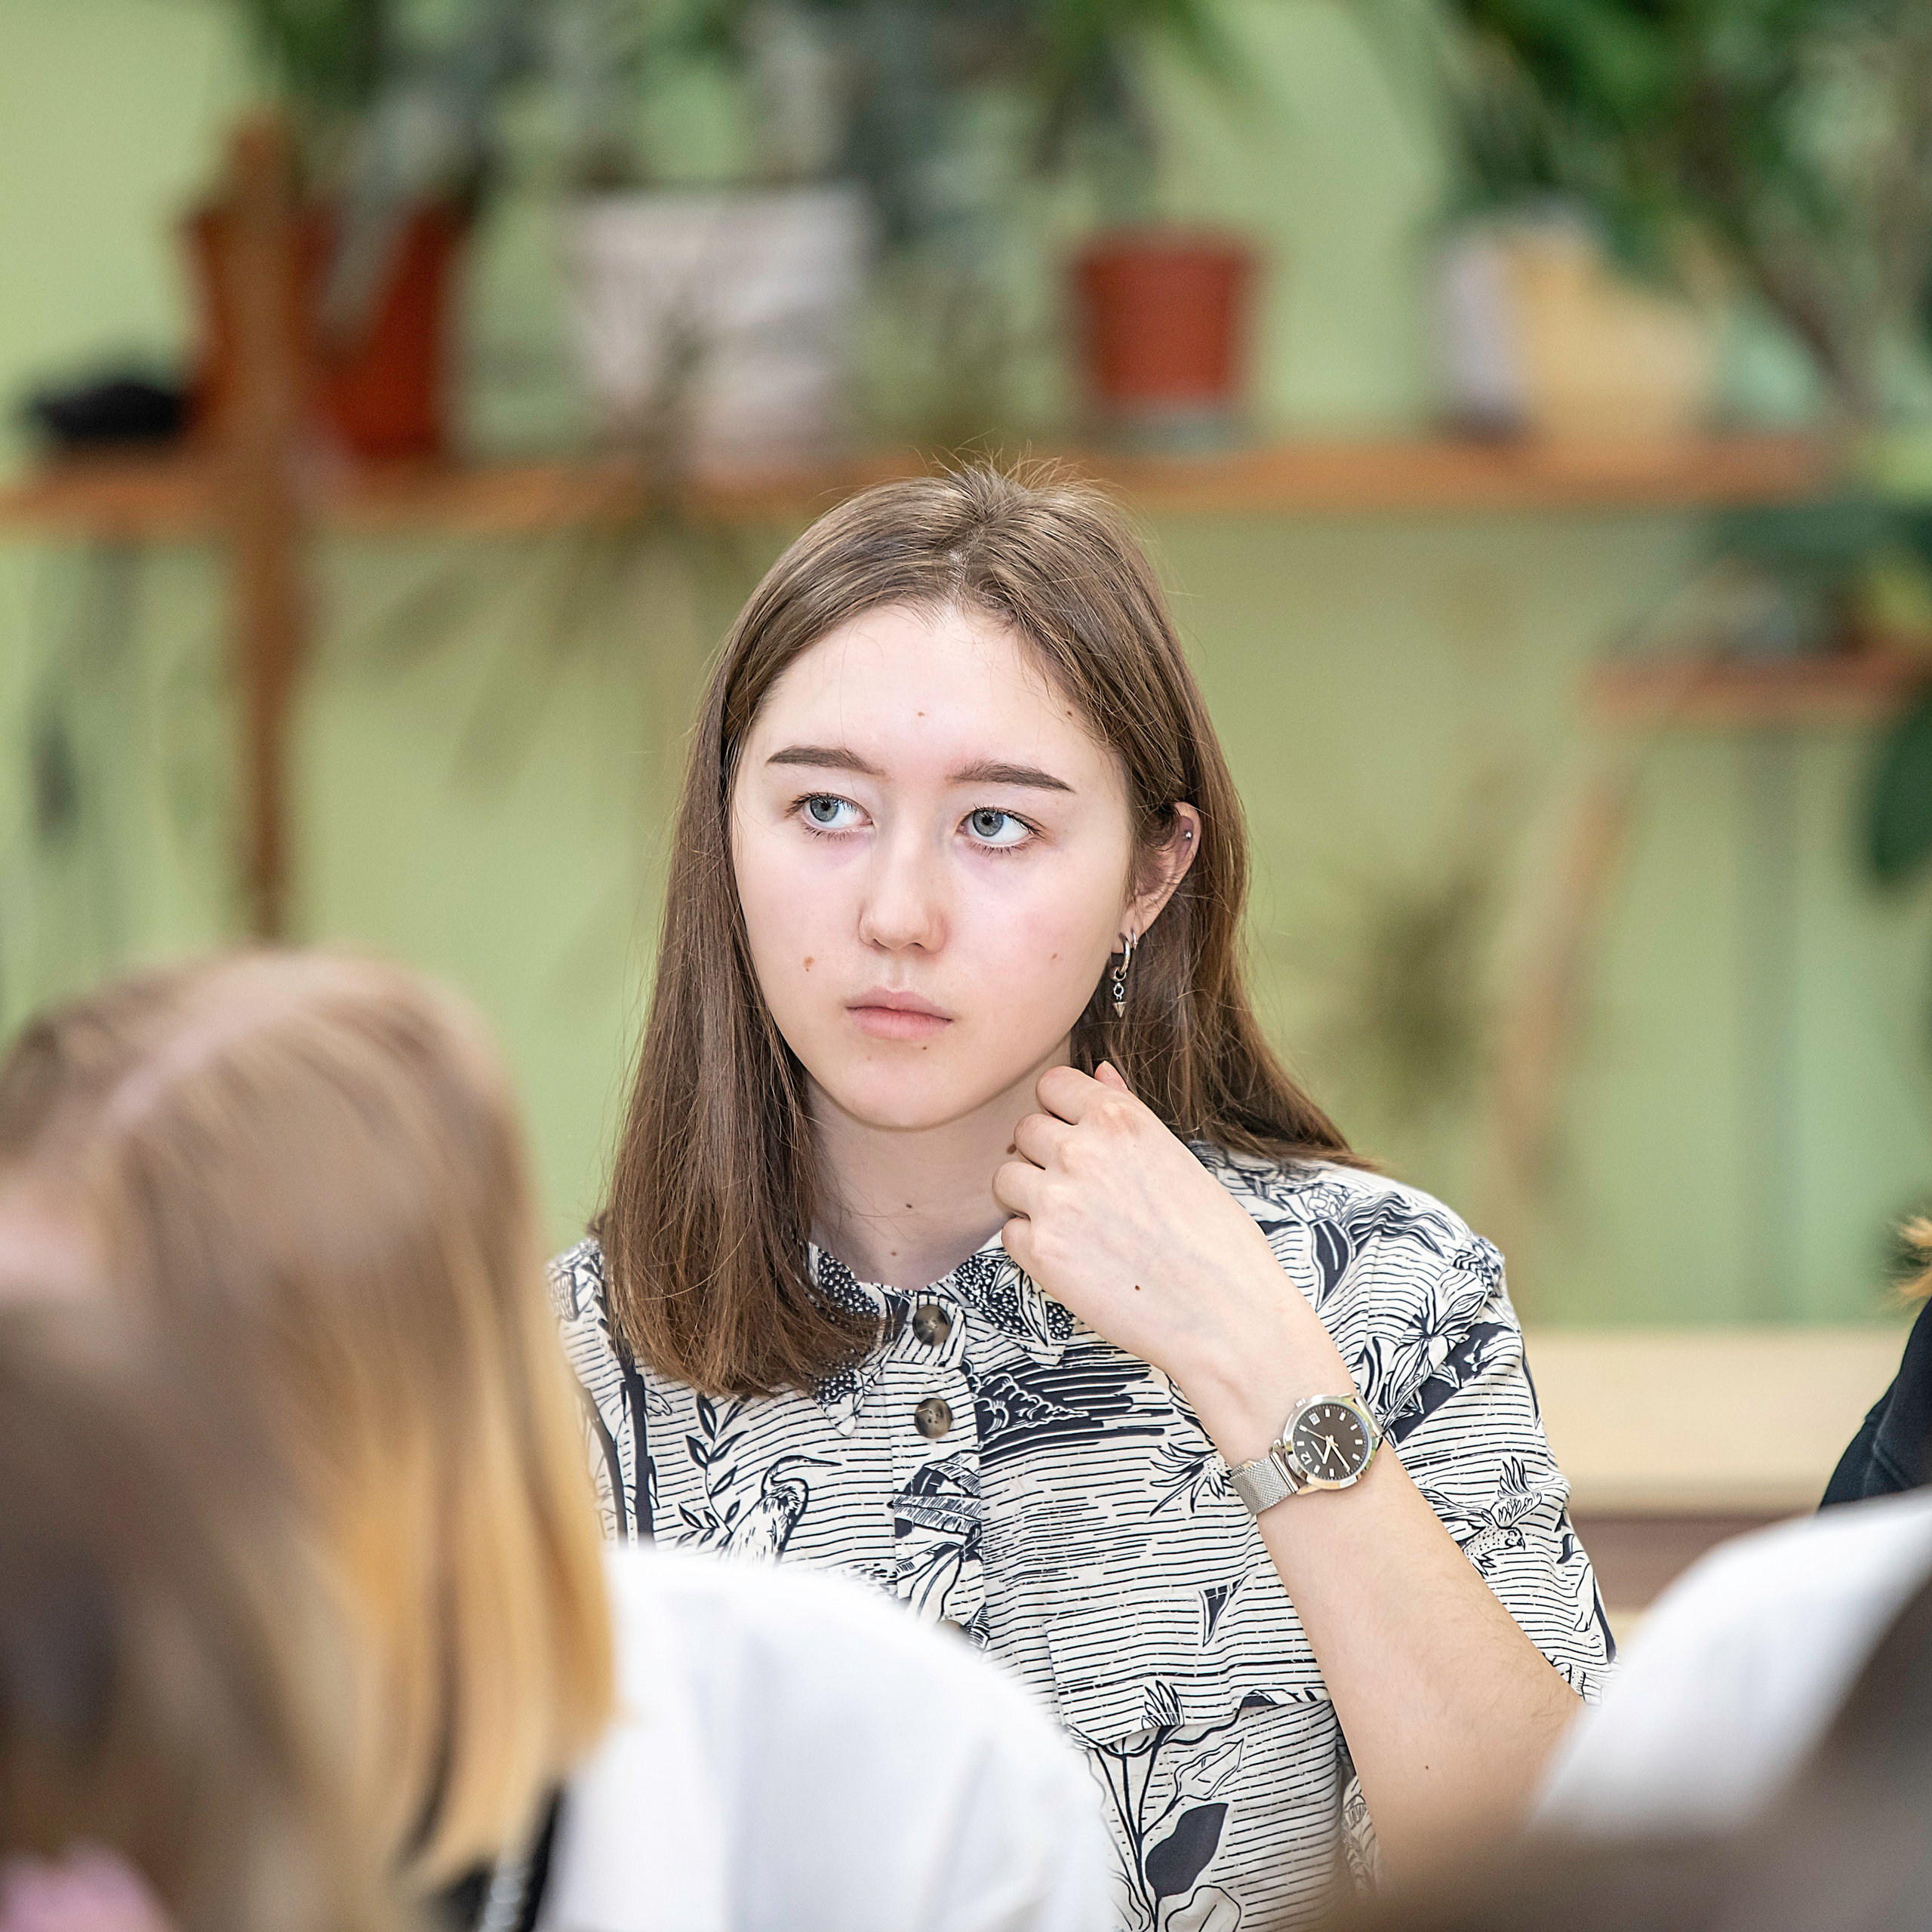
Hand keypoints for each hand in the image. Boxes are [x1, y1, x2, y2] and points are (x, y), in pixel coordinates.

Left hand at [993, 1063, 1351, 1461]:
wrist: (1226, 1316)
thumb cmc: (1217, 1243)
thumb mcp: (1179, 1158)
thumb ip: (1128, 1113)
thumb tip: (1099, 1073)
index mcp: (1120, 1120)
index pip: (1053, 1084)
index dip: (1061, 1112)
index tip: (1075, 1136)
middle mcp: (1082, 1151)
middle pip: (1024, 1130)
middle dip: (1044, 1156)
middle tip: (1081, 1192)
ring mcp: (1056, 1199)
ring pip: (1006, 1177)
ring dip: (1030, 1197)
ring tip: (1075, 1225)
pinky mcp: (1041, 1250)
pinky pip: (1009, 1231)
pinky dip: (1032, 1245)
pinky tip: (1075, 1259)